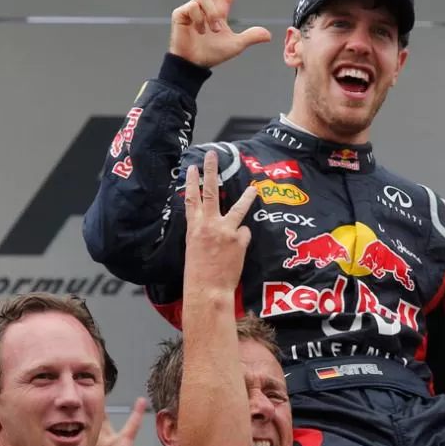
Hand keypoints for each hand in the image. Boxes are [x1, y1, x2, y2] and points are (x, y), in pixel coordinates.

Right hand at [83, 398, 165, 445]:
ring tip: (85, 408)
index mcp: (124, 444)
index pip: (132, 425)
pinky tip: (72, 425)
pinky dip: (79, 436)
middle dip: (106, 413)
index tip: (142, 399)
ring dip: (91, 421)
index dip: (137, 412)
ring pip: (95, 431)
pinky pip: (83, 442)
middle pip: (108, 424)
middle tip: (101, 398)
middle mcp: (111, 444)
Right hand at [169, 0, 270, 67]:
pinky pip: (195, 7)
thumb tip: (268, 35)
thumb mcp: (235, 45)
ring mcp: (192, 7)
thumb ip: (250, 37)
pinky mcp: (181, 12)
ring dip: (211, 17)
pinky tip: (197, 31)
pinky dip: (200, 21)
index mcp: (219, 10)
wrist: (194, 63)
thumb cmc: (212, 54)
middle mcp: (205, 5)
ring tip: (210, 31)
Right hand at [184, 151, 257, 291]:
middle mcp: (209, 225)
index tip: (192, 167)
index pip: (191, 199)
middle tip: (213, 155)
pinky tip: (238, 252)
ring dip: (246, 197)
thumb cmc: (198, 274)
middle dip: (211, 171)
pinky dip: (243, 239)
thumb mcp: (194, 249)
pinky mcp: (240, 240)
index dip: (191, 181)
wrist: (208, 290)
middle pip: (210, 192)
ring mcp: (226, 231)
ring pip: (238, 208)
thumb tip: (215, 225)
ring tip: (253, 188)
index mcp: (194, 228)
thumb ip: (203, 233)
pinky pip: (245, 233)